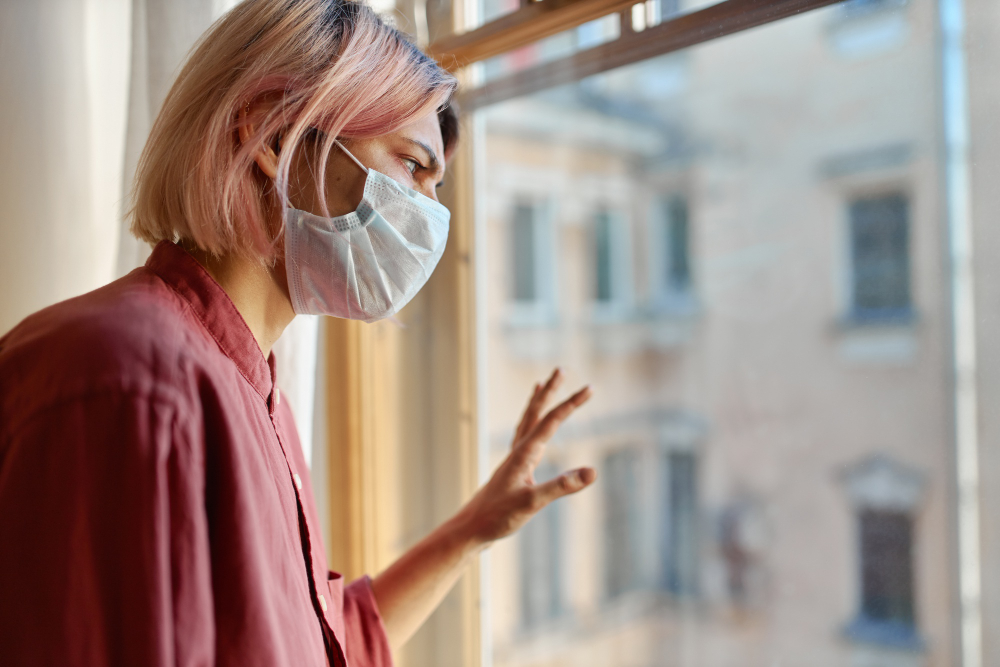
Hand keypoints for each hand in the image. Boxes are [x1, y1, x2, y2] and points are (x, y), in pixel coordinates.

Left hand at [454, 368, 595, 548]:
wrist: (470, 528)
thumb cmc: (497, 517)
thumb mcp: (532, 503)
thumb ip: (561, 486)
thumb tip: (592, 472)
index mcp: (524, 453)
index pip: (552, 421)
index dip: (572, 403)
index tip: (590, 388)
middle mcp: (518, 450)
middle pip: (536, 412)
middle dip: (550, 390)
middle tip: (561, 370)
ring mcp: (514, 458)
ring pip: (528, 421)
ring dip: (538, 402)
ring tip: (542, 384)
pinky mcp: (512, 468)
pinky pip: (523, 436)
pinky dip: (530, 422)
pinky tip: (532, 427)